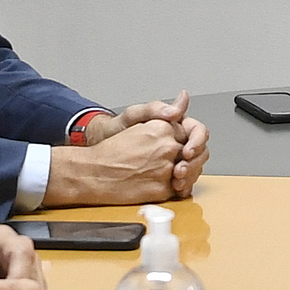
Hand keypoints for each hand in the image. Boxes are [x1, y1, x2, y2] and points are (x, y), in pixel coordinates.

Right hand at [45, 96, 204, 203]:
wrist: (94, 172)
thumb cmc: (112, 150)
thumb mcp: (136, 120)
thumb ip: (164, 111)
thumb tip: (183, 98)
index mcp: (162, 128)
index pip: (194, 133)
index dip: (193, 142)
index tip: (187, 148)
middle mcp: (167, 147)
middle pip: (195, 155)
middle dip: (191, 161)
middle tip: (180, 165)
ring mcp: (166, 169)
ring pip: (190, 173)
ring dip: (186, 176)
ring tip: (173, 175)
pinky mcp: (162, 189)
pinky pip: (180, 190)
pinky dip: (176, 190)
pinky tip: (166, 186)